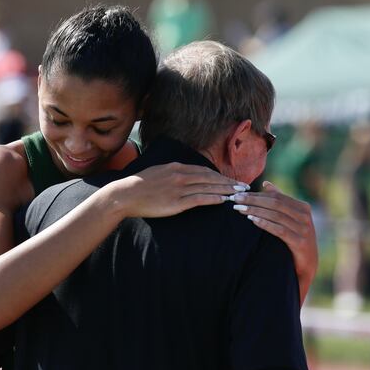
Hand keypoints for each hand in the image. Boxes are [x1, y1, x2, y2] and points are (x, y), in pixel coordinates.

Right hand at [104, 162, 244, 217]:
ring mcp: (179, 189)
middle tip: (243, 186)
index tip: (230, 179)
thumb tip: (183, 174)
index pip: (203, 170)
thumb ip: (172, 172)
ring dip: (225, 191)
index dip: (219, 175)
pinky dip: (214, 199)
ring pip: (208, 188)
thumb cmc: (139, 185)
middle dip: (228, 182)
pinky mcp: (176, 202)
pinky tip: (224, 201)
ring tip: (239, 194)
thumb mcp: (157, 172)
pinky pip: (200, 199)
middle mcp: (180, 175)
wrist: (125, 194)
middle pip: (210, 177)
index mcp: (176, 167)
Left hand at [230, 181, 317, 295]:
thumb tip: (266, 184)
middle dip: (253, 201)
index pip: (276, 197)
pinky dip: (265, 223)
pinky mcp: (300, 242)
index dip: (257, 195)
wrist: (306, 266)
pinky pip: (280, 230)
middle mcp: (305, 216)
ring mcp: (304, 229)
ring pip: (276, 215)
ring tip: (239, 209)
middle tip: (236, 200)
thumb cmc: (295, 239)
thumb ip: (280, 201)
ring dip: (256, 211)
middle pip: (275, 204)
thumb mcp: (290, 219)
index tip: (239, 194)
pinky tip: (252, 220)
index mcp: (303, 207)